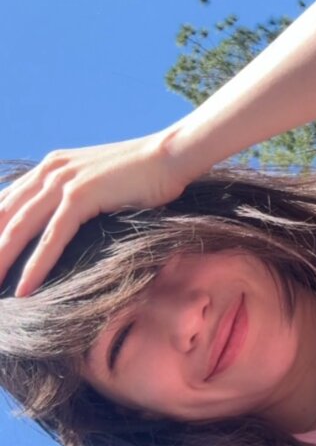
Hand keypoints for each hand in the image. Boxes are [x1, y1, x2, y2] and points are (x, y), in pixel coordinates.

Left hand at [0, 132, 186, 297]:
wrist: (169, 157)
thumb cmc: (141, 176)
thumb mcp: (96, 184)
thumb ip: (72, 199)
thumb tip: (60, 227)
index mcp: (49, 167)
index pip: (5, 203)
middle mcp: (49, 170)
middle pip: (4, 217)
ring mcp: (64, 181)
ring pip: (19, 228)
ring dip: (1, 261)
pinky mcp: (81, 195)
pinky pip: (52, 237)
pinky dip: (36, 265)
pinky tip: (24, 289)